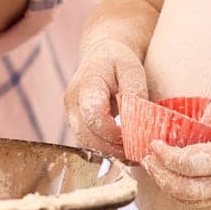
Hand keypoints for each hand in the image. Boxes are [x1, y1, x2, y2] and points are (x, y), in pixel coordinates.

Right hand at [64, 41, 146, 158]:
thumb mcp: (130, 67)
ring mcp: (71, 116)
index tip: (135, 136)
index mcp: (86, 86)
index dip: (114, 132)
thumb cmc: (116, 60)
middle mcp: (72, 104)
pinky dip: (106, 150)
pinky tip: (125, 149)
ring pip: (86, 144)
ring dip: (110, 152)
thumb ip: (134, 90)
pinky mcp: (77, 125)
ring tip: (134, 151)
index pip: (94, 116)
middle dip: (113, 147)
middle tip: (138, 150)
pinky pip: (89, 144)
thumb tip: (138, 116)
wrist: (100, 57)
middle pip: (87, 136)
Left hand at [142, 96, 210, 204]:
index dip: (166, 156)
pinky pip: (200, 200)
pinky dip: (181, 192)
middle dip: (160, 175)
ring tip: (154, 168)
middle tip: (146, 158)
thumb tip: (194, 123)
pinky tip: (172, 177)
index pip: (187, 164)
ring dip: (168, 186)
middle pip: (183, 189)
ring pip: (190, 199)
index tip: (153, 143)